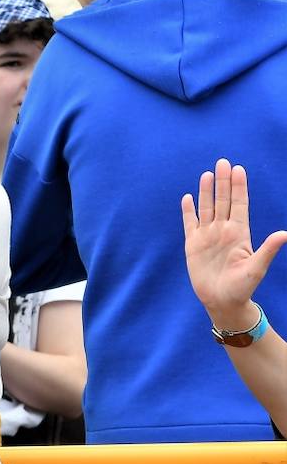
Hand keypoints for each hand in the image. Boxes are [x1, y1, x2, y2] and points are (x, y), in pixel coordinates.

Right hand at [181, 160, 286, 328]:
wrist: (222, 301)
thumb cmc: (242, 287)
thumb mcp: (256, 268)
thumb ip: (268, 250)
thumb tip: (285, 234)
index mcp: (239, 233)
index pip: (239, 204)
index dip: (239, 187)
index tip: (238, 169)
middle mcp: (223, 230)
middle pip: (223, 201)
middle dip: (223, 182)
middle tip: (223, 162)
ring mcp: (207, 236)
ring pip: (207, 208)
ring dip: (206, 192)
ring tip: (207, 174)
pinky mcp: (193, 245)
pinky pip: (190, 224)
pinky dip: (188, 211)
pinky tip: (187, 198)